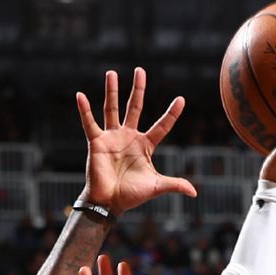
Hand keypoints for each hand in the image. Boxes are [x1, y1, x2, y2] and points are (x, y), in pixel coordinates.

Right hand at [76, 67, 196, 214]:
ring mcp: (112, 137)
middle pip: (135, 107)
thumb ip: (175, 184)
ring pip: (112, 108)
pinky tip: (80, 95)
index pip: (162, 126)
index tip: (181, 99)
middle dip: (138, 89)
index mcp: (145, 145)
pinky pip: (89, 123)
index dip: (172, 114)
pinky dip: (84, 110)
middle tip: (140, 71)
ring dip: (112, 91)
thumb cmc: (132, 194)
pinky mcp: (96, 142)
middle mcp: (129, 137)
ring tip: (112, 72)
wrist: (109, 202)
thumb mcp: (157, 186)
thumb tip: (194, 192)